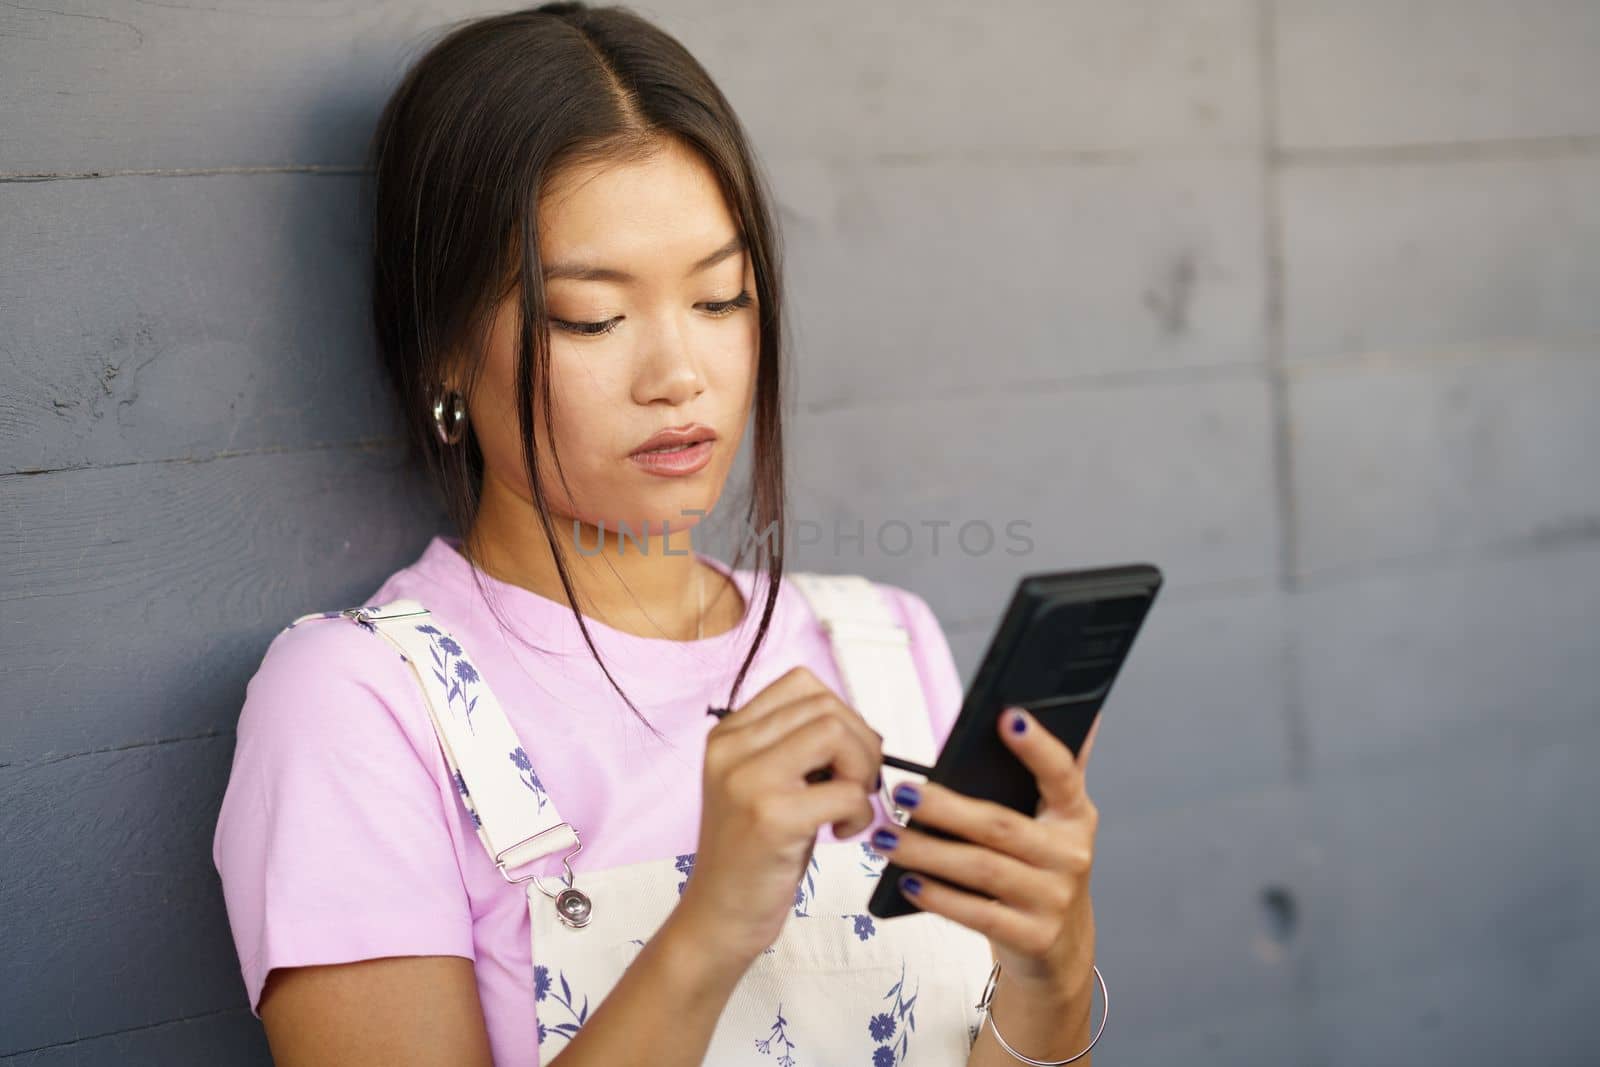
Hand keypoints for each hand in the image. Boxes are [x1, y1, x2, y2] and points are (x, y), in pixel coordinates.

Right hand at [676, 667, 883, 968]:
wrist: (718, 916)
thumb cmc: (753, 852)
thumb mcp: (763, 784)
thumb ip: (796, 746)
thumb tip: (859, 728)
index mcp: (728, 734)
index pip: (802, 683)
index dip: (840, 714)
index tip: (841, 756)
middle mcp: (730, 748)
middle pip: (826, 705)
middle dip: (861, 744)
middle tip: (856, 786)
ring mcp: (747, 780)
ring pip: (836, 734)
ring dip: (862, 771)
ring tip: (849, 806)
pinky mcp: (771, 817)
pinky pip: (846, 791)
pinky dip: (860, 812)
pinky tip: (841, 833)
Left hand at [868, 707, 1101, 999]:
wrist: (1056, 946)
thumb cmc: (1040, 866)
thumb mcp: (1055, 820)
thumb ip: (1054, 770)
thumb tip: (1080, 709)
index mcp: (1076, 815)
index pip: (1062, 774)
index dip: (1037, 746)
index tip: (1008, 716)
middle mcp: (1072, 855)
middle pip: (1001, 825)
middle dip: (945, 808)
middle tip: (901, 793)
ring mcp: (1055, 899)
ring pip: (981, 868)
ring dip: (927, 852)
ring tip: (886, 838)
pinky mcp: (1033, 937)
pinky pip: (977, 914)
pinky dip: (938, 897)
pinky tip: (907, 881)